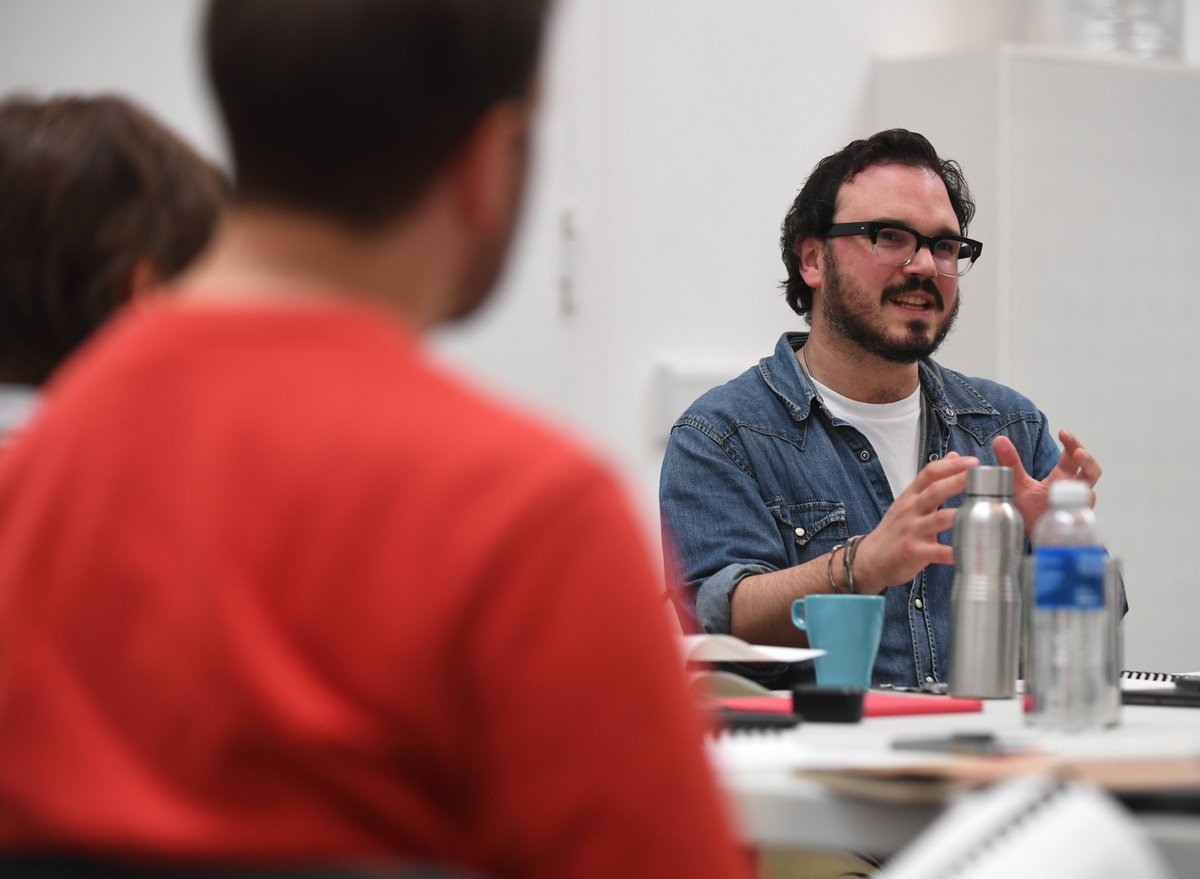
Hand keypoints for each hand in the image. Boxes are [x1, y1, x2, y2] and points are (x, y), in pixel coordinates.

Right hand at [852, 453, 977, 593]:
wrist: (870, 559)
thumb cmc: (894, 530)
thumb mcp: (909, 501)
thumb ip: (932, 481)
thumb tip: (954, 456)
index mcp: (911, 496)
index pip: (929, 473)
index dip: (952, 465)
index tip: (973, 462)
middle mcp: (910, 510)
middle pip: (935, 491)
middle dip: (958, 482)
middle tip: (980, 477)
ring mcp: (911, 531)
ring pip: (938, 519)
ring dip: (960, 515)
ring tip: (983, 513)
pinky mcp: (913, 552)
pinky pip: (937, 552)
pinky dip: (954, 552)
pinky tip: (971, 552)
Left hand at [992, 428, 1100, 535]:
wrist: (1029, 536)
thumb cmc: (1028, 509)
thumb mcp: (1017, 482)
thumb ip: (1010, 462)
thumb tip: (999, 439)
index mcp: (1062, 477)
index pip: (1073, 456)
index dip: (1072, 443)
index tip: (1063, 432)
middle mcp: (1072, 490)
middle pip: (1090, 470)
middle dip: (1086, 459)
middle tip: (1077, 451)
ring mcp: (1075, 507)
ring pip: (1090, 492)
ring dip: (1088, 485)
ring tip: (1080, 474)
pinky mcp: (1072, 524)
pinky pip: (1081, 515)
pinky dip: (1078, 508)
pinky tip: (1072, 502)